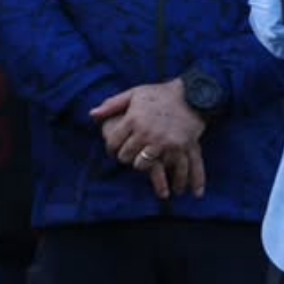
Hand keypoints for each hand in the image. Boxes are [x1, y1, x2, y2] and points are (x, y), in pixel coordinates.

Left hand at [90, 80, 207, 198]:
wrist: (191, 93)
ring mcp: (163, 142)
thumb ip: (112, 104)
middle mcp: (146, 133)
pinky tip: (172, 189)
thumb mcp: (134, 94)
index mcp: (133, 119)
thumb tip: (92, 114)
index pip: (113, 142)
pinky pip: (169, 168)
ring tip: (146, 164)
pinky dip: (173, 180)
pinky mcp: (179, 148)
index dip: (111, 148)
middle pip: (126, 157)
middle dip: (125, 158)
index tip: (114, 150)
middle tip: (129, 157)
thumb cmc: (160, 94)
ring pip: (143, 166)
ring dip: (143, 167)